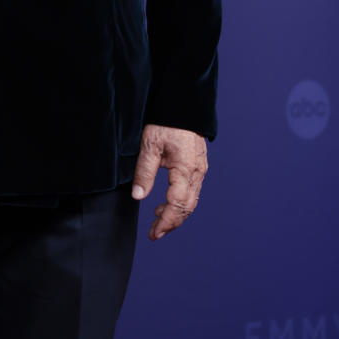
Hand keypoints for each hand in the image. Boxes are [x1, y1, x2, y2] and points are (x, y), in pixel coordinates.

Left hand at [131, 124, 207, 240]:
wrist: (182, 104)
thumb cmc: (165, 122)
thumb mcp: (149, 145)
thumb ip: (144, 172)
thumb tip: (138, 196)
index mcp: (186, 170)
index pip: (177, 205)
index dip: (166, 222)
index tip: (154, 234)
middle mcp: (197, 172)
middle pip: (187, 207)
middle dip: (171, 223)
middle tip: (155, 233)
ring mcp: (199, 169)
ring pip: (190, 200)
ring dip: (175, 213)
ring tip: (157, 218)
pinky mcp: (197, 164)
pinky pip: (191, 190)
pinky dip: (180, 201)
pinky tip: (166, 202)